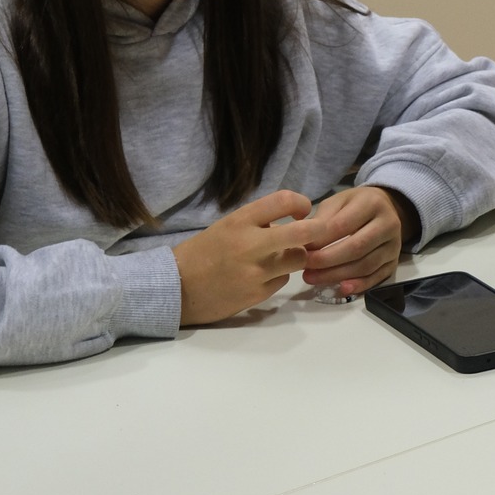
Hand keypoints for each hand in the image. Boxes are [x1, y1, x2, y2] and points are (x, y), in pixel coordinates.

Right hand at [173, 190, 316, 324]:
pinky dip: (278, 276)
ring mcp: (255, 272)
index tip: (302, 211)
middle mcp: (250, 244)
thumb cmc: (201, 253)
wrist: (175, 289)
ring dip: (297, 256)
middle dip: (319, 230)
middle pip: (303, 233)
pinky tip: (262, 277)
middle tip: (320, 231)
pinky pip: (282, 280)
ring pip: (298, 259)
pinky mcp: (257, 294)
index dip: (301, 203)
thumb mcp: (227, 227)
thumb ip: (257, 222)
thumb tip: (291, 221)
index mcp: (239, 221)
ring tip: (283, 257)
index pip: (283, 200)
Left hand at [300, 186, 413, 296]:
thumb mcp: (337, 202)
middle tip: (305, 268)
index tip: (302, 250)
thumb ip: (322, 219)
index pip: (343, 225)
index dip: (321, 240)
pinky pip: (378, 277)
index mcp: (372, 203)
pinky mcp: (395, 262)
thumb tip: (304, 243)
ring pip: (366, 265)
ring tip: (313, 278)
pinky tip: (341, 288)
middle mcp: (388, 223)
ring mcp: (394, 245)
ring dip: (337, 275)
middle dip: (327, 261)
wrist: (386, 209)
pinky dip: (359, 285)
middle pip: (357, 247)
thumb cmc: (355, 206)